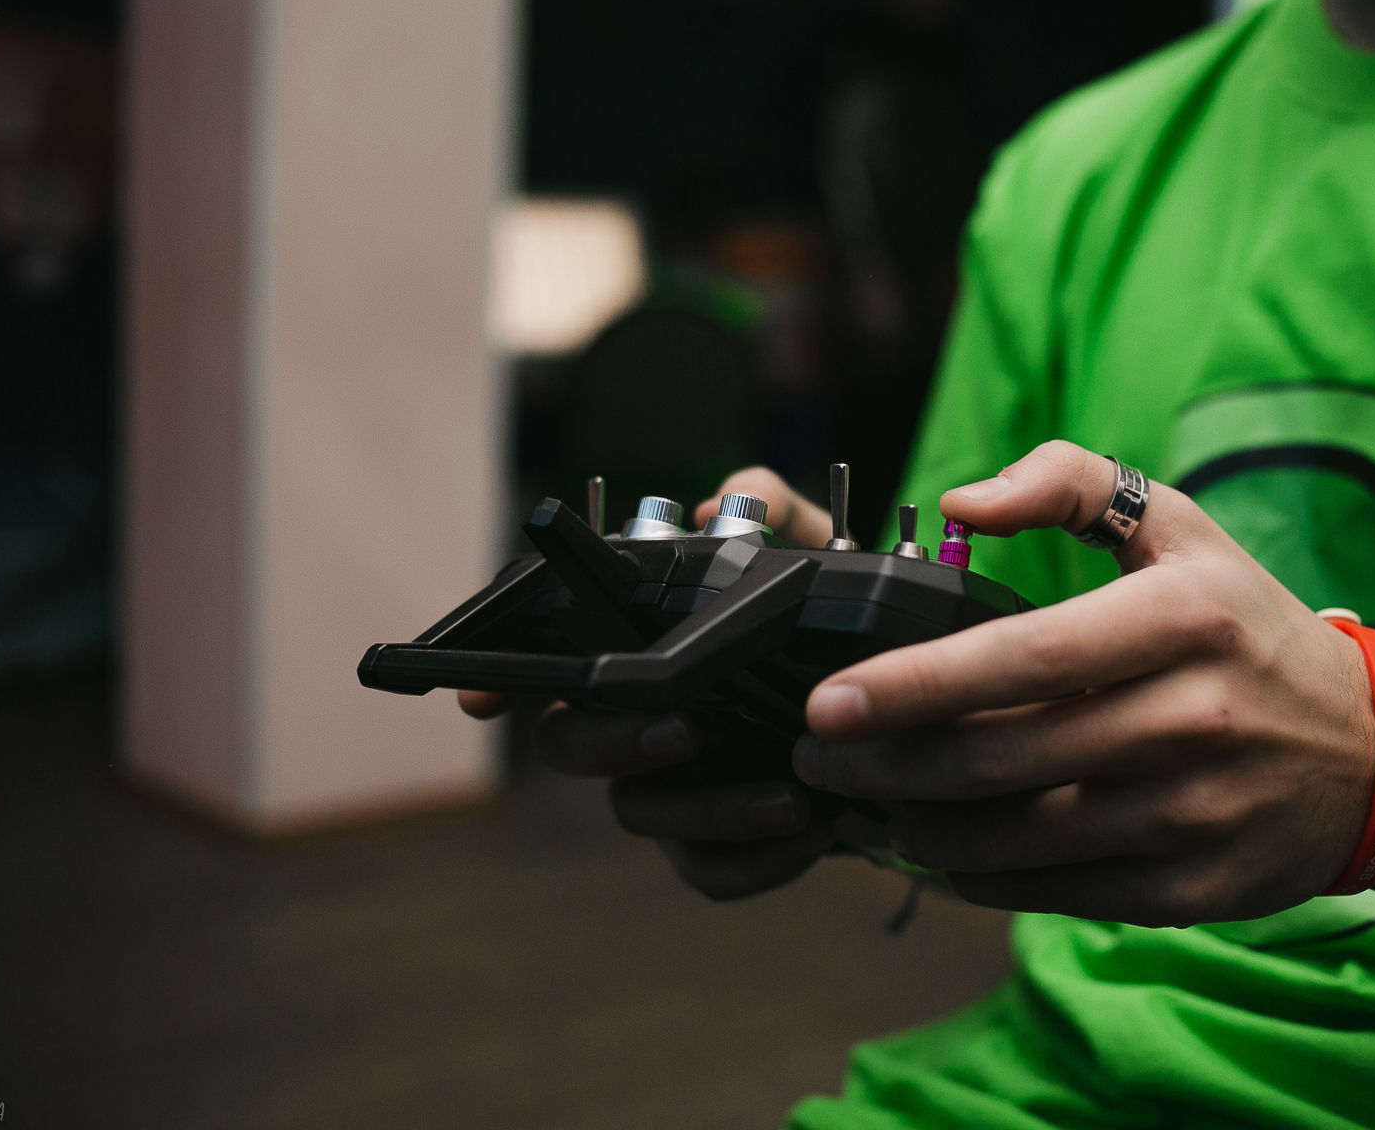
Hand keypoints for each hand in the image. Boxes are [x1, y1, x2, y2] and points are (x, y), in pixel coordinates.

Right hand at [456, 466, 838, 899]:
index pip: (544, 664)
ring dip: (710, 812)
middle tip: (682, 730)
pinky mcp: (715, 843)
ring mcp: (668, 788)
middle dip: (614, 742)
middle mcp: (631, 724)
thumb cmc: (830, 616)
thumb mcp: (816, 548)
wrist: (895, 699)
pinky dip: (755, 864)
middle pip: (570, 745)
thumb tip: (719, 502)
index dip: (499, 681)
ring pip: (644, 815)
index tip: (479, 700)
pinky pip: (707, 872)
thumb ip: (770, 507)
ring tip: (786, 798)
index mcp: (632, 652)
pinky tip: (808, 837)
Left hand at [791, 440, 1374, 925]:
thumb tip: (959, 502)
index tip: (828, 699)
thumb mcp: (1183, 528)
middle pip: (999, 759)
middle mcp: (1191, 722)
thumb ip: (1068, 484)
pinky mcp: (1190, 890)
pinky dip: (977, 878)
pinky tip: (939, 850)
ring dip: (918, 827)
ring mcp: (1191, 817)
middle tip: (819, 756)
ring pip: (1014, 840)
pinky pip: (1051, 893)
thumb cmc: (1249, 629)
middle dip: (884, 765)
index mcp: (1182, 620)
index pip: (1024, 659)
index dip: (913, 685)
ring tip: (870, 799)